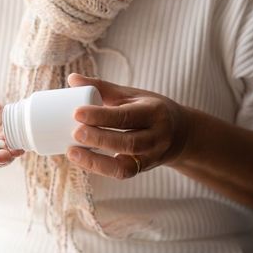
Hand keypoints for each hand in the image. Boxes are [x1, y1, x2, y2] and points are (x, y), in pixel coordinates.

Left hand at [65, 73, 191, 178]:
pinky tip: (82, 160)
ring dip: (97, 160)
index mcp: (154, 111)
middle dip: (99, 139)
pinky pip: (122, 173)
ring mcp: (152, 156)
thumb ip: (102, 87)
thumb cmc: (149, 109)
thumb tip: (72, 78)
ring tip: (72, 152)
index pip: (126, 115)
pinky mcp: (143, 169)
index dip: (101, 116)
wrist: (181, 134)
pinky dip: (100, 169)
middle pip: (129, 142)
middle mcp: (157, 136)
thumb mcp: (132, 95)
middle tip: (75, 133)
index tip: (77, 112)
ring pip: (126, 165)